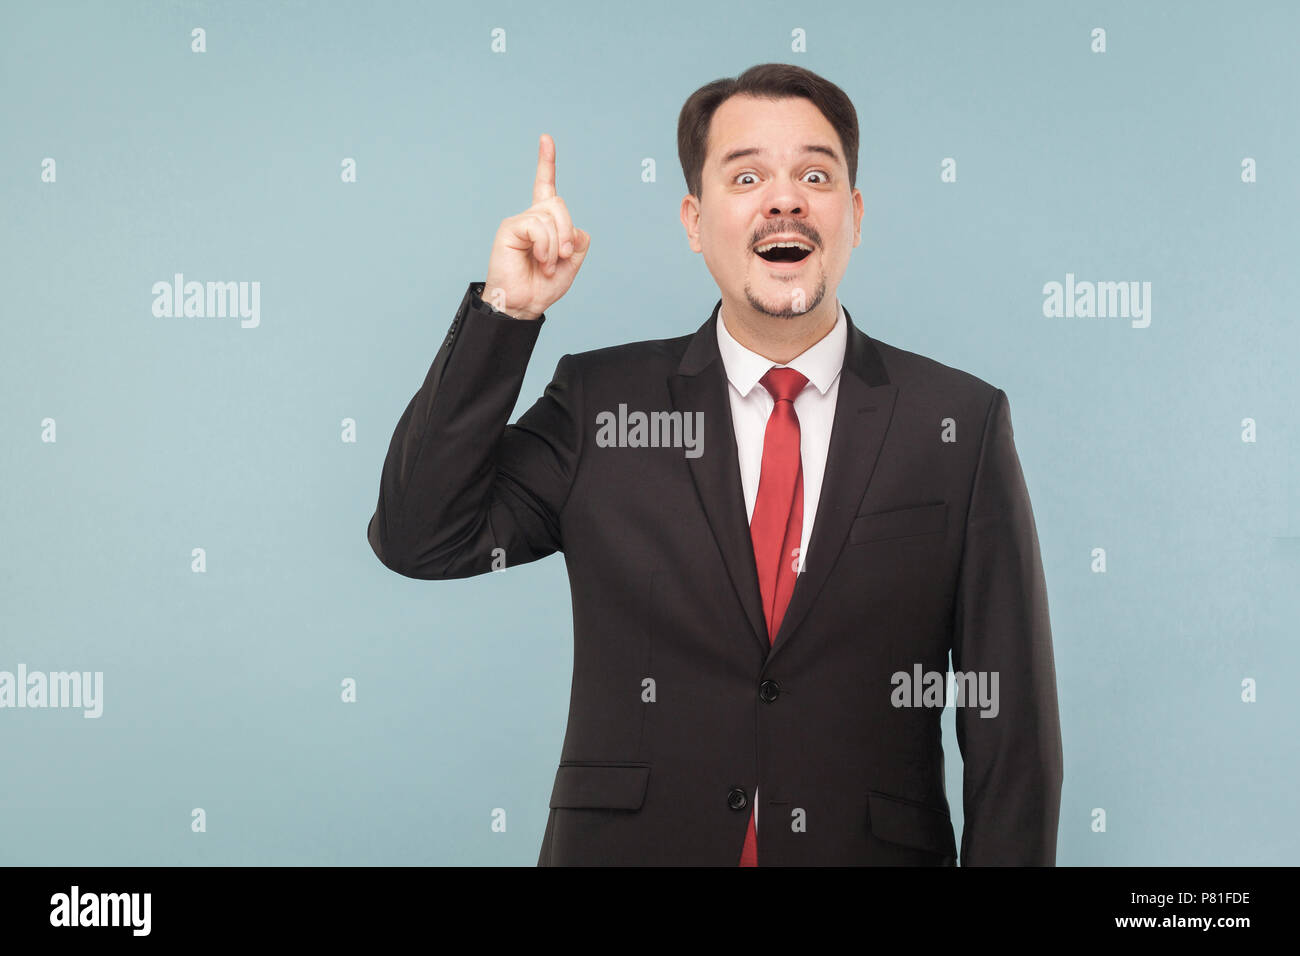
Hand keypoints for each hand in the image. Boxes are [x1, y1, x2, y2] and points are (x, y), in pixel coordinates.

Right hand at [481, 134, 591, 320]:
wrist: (524, 303)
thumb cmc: (543, 285)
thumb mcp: (572, 261)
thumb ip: (577, 239)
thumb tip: (571, 227)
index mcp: (546, 222)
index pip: (546, 186)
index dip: (546, 163)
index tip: (546, 139)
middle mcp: (531, 217)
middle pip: (559, 204)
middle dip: (568, 232)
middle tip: (564, 256)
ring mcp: (519, 221)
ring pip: (551, 216)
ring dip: (556, 246)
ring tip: (547, 265)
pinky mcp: (510, 228)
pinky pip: (537, 226)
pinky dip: (545, 246)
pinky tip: (539, 259)